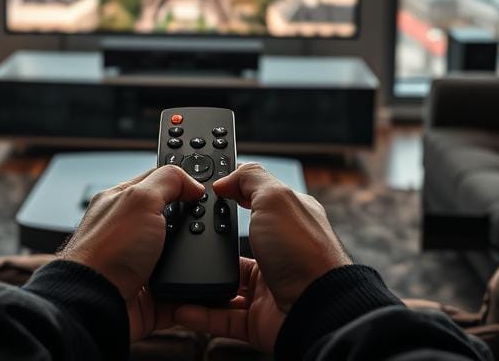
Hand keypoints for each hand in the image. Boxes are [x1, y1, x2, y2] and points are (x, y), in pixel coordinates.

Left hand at [57, 165, 204, 340]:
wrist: (97, 306)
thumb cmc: (106, 252)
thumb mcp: (140, 199)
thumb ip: (169, 181)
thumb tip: (194, 184)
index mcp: (124, 202)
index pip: (161, 181)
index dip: (184, 180)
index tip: (206, 183)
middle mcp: (133, 232)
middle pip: (176, 219)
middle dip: (195, 221)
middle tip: (208, 223)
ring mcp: (143, 263)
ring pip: (184, 254)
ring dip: (197, 256)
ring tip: (204, 254)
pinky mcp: (154, 293)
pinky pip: (184, 287)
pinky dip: (194, 287)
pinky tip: (199, 282)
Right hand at [174, 163, 349, 350]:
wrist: (318, 309)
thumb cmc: (305, 251)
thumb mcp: (275, 197)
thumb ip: (250, 179)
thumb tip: (226, 180)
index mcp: (285, 221)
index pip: (253, 202)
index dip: (229, 195)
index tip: (202, 193)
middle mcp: (278, 252)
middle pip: (236, 245)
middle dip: (210, 244)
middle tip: (184, 238)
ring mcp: (267, 287)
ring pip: (225, 282)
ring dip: (202, 281)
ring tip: (180, 275)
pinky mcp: (258, 318)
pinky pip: (222, 315)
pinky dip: (201, 312)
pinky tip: (184, 305)